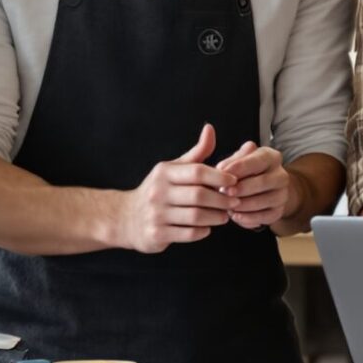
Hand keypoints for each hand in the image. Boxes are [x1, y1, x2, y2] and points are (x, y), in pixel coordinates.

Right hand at [116, 126, 234, 253]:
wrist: (127, 217)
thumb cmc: (159, 190)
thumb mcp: (174, 169)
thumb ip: (196, 153)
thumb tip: (210, 128)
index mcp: (164, 173)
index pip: (197, 171)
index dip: (219, 176)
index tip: (234, 181)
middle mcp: (158, 192)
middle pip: (199, 195)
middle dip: (221, 199)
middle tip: (235, 202)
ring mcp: (156, 214)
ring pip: (195, 217)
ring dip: (215, 217)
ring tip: (225, 215)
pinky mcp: (157, 234)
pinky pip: (188, 234)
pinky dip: (202, 231)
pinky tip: (208, 227)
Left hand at [218, 141, 300, 228]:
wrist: (262, 189)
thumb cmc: (245, 171)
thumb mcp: (238, 160)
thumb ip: (231, 162)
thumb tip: (222, 170)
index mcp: (272, 157)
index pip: (258, 160)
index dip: (239, 166)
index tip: (222, 172)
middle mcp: (281, 176)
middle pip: (263, 182)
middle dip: (241, 188)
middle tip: (224, 191)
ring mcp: (282, 195)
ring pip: (263, 201)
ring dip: (243, 205)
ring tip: (226, 205)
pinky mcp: (278, 212)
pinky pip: (264, 217)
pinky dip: (248, 218)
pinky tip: (235, 216)